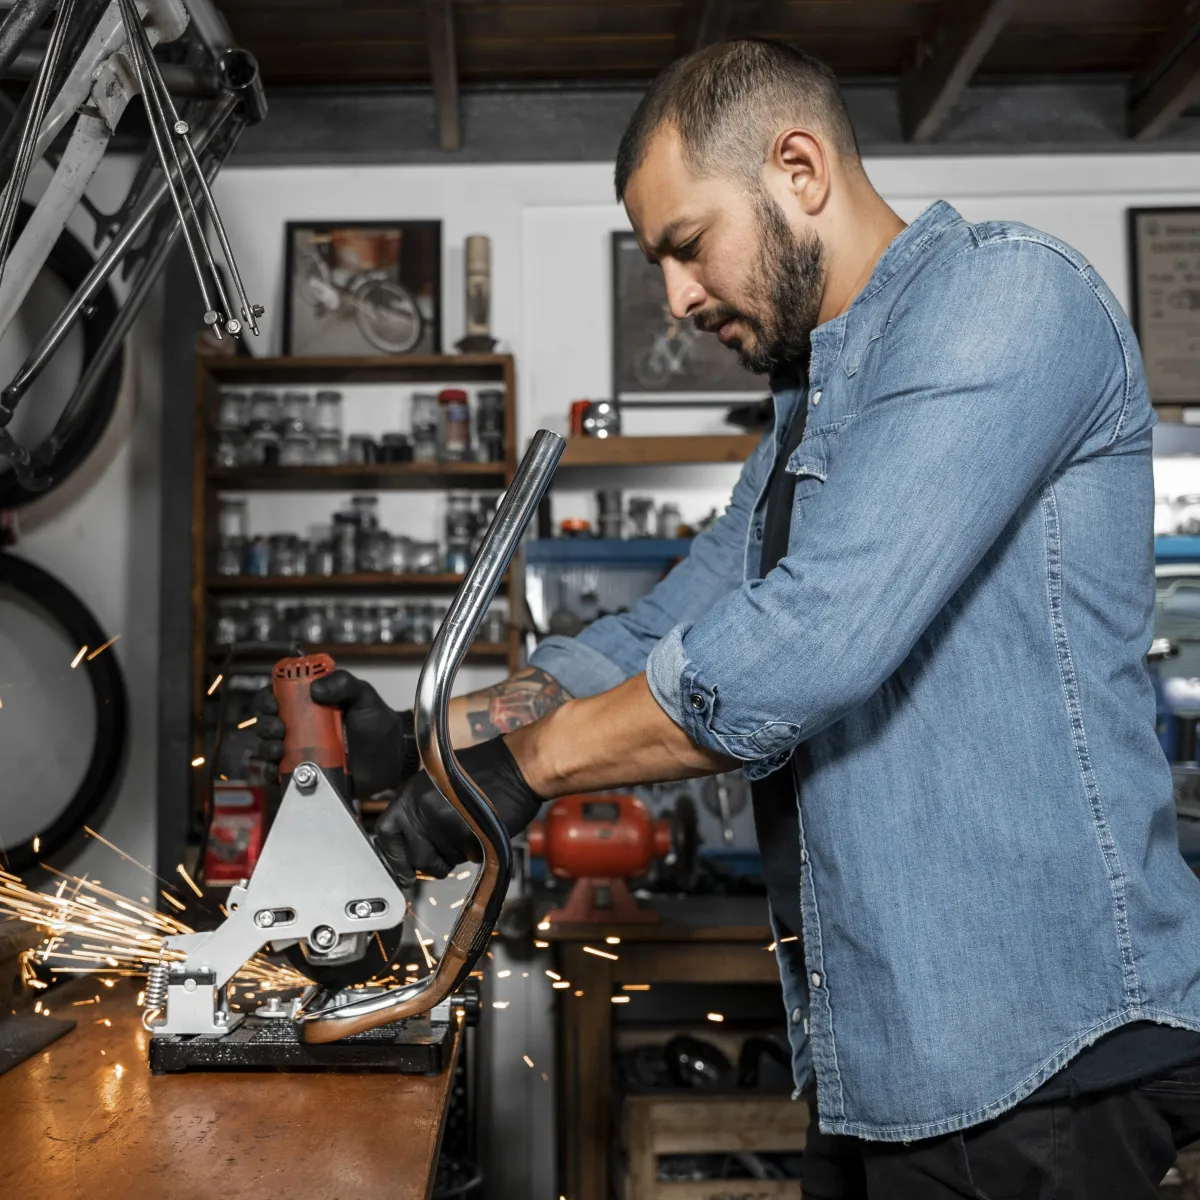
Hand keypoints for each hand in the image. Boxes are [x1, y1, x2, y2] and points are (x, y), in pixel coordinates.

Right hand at [251, 669, 417, 798]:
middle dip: (265, 724)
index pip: (277, 695)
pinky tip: (277, 768)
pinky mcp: (302, 773)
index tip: (272, 703)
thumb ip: (344, 683)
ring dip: (265, 747)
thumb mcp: (364, 696)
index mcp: (309, 702)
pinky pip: (277, 774)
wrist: (392, 758)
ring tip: (278, 748)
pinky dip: (270, 772)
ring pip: (266, 747)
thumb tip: (316, 688)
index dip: (267, 698)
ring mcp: (299, 751)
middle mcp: (299, 726)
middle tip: (278, 728)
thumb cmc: (377, 724)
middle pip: (266, 721)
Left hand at [375, 737, 543, 887]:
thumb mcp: (438, 784)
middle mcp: (422, 807)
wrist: (517, 767)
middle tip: (447, 853)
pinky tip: (482, 832)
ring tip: (470, 830)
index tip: (404, 869)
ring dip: (456, 855)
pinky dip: (474, 852)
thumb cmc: (484, 773)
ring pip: (443, 860)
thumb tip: (411, 844)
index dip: (394, 855)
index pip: (386, 833)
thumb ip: (420, 811)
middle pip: (415, 856)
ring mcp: (444, 822)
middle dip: (432, 862)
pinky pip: (466, 859)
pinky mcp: (467, 836)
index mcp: (411, 793)